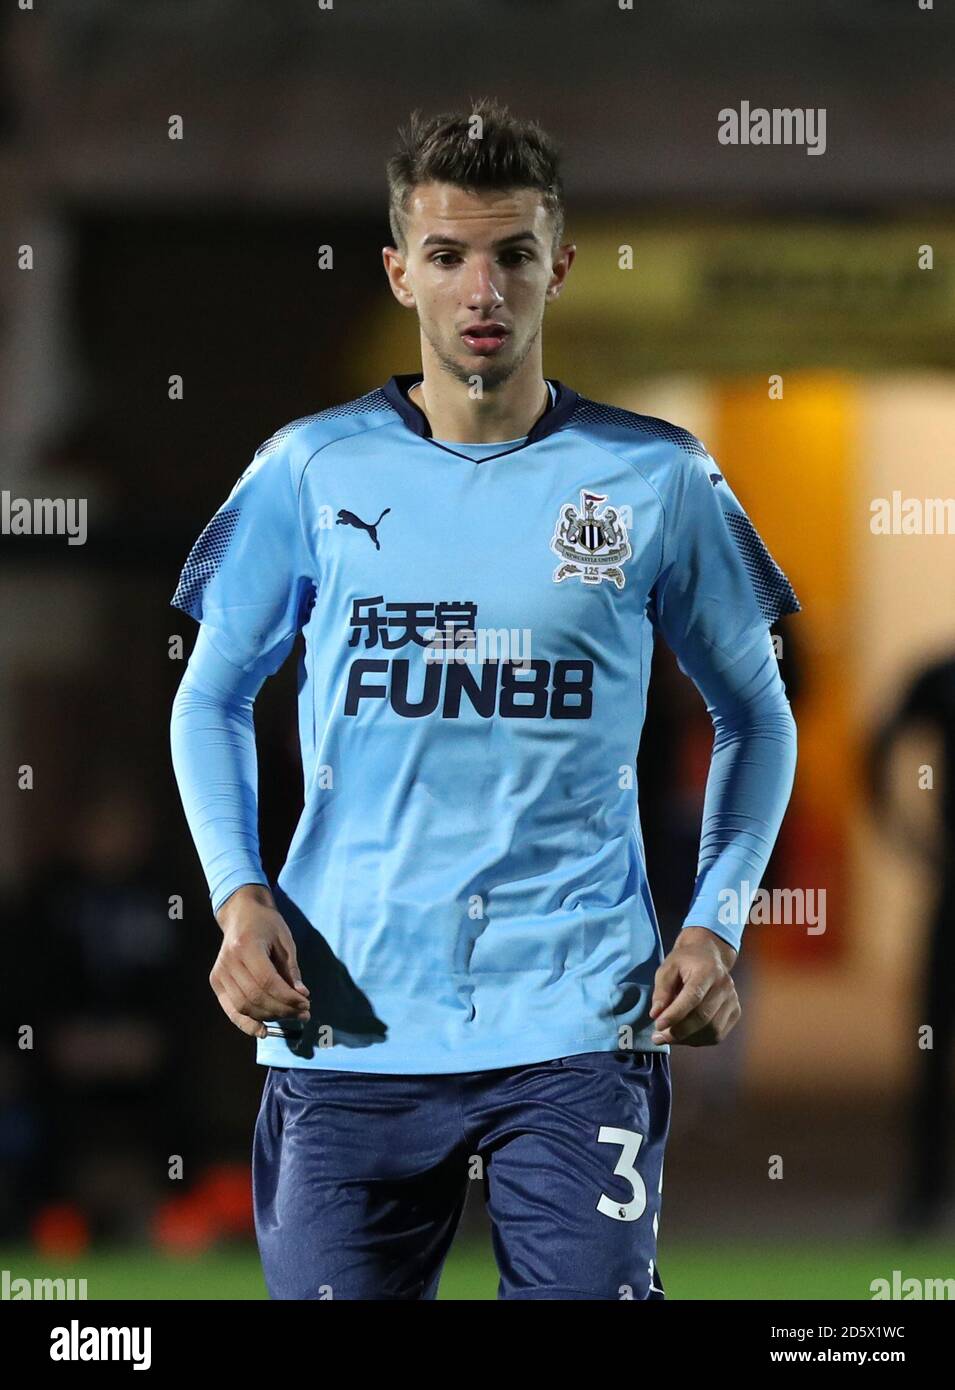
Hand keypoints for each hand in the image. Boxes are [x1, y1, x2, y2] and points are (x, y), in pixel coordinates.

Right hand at [210, 885, 310, 1039]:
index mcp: (246, 945)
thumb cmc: (267, 924)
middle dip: (283, 1009)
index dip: (288, 997)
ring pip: (244, 1006)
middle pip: (256, 996)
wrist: (241, 914)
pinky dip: (247, 1023)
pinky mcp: (216, 982)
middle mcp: (229, 961)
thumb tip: (302, 996)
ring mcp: (219, 973)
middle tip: (304, 1013)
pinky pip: (231, 1009)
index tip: (306, 1004)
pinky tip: (264, 1031)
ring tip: (291, 1016)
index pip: (268, 981)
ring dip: (270, 1017)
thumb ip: (292, 970)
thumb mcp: (285, 941)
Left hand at [649, 926, 739, 1045]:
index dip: (675, 1014)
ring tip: (668, 1036)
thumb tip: (656, 1015)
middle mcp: (724, 986)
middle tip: (658, 1037)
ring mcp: (733, 1000)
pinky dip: (698, 1040)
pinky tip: (684, 1036)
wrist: (708, 955)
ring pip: (712, 1030)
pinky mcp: (735, 1012)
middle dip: (679, 1031)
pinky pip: (717, 1035)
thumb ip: (661, 990)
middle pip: (703, 1017)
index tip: (657, 1026)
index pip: (693, 997)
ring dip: (687, 1039)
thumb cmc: (685, 962)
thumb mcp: (667, 968)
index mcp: (708, 970)